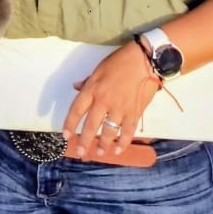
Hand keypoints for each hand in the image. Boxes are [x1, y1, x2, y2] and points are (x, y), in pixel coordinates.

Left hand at [63, 43, 159, 158]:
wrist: (146, 59)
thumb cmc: (122, 61)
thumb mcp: (100, 68)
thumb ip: (88, 81)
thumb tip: (76, 87)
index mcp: (93, 89)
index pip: (76, 110)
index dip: (70, 124)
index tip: (66, 136)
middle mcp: (104, 101)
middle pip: (91, 125)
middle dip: (84, 142)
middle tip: (80, 154)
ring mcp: (120, 108)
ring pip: (109, 131)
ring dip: (104, 145)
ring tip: (100, 153)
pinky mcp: (134, 111)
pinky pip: (128, 131)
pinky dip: (123, 142)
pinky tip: (118, 150)